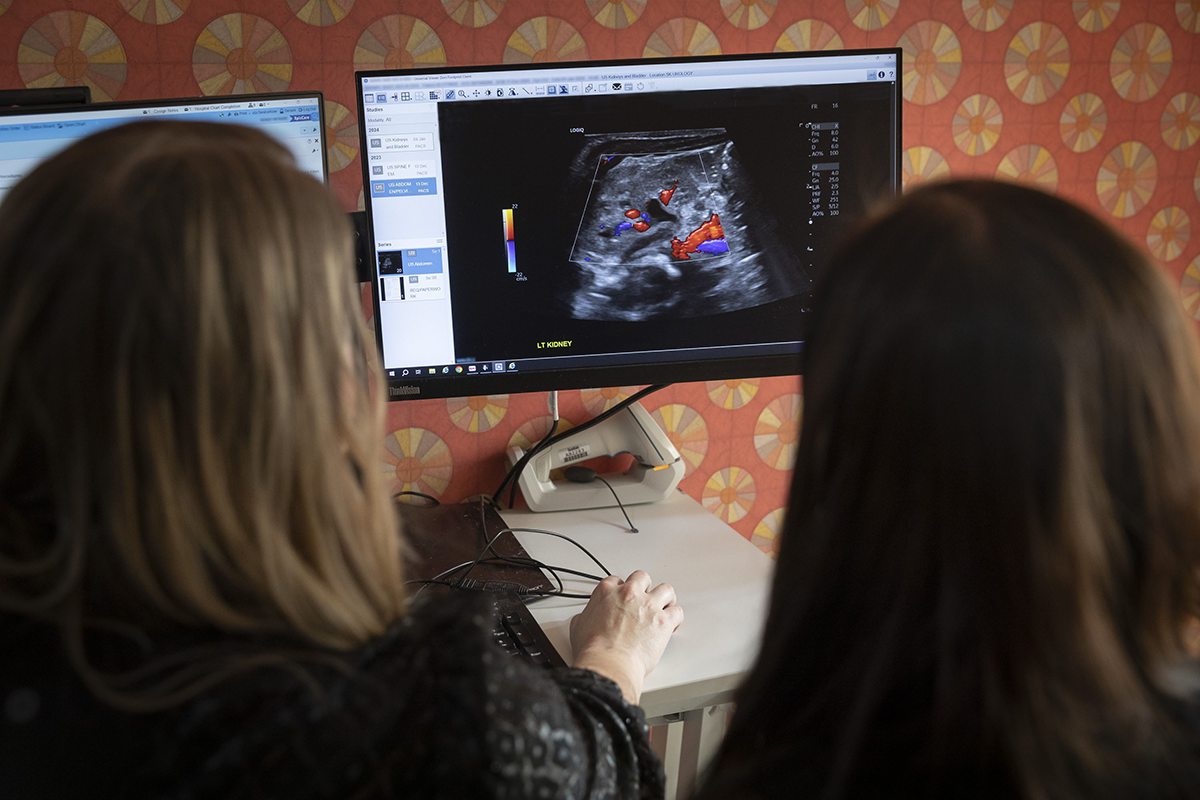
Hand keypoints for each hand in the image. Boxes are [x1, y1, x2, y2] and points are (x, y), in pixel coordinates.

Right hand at [569, 570, 683, 703]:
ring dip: (665, 599)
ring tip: (664, 608)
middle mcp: (629, 594)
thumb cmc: (594, 650)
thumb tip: (585, 619)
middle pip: (642, 578)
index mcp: (607, 592)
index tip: (623, 599)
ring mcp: (648, 606)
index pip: (617, 580)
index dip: (621, 590)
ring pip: (666, 590)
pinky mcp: (663, 621)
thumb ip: (585, 616)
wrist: (608, 664)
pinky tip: (671, 625)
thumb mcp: (578, 627)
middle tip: (644, 600)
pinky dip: (676, 618)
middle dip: (644, 588)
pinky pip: (677, 612)